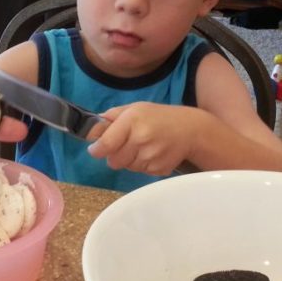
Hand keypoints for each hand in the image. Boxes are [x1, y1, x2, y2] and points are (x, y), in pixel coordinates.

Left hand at [86, 103, 201, 175]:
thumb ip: (111, 117)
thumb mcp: (135, 108)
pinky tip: (152, 153)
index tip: (95, 149)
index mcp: (132, 121)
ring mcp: (151, 156)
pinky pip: (140, 172)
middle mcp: (141, 139)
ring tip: (142, 147)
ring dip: (129, 160)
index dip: (97, 149)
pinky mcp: (158, 169)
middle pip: (113, 160)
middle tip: (125, 145)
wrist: (190, 130)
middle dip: (114, 154)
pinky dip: (142, 165)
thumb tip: (91, 130)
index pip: (106, 144)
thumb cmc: (158, 117)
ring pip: (126, 167)